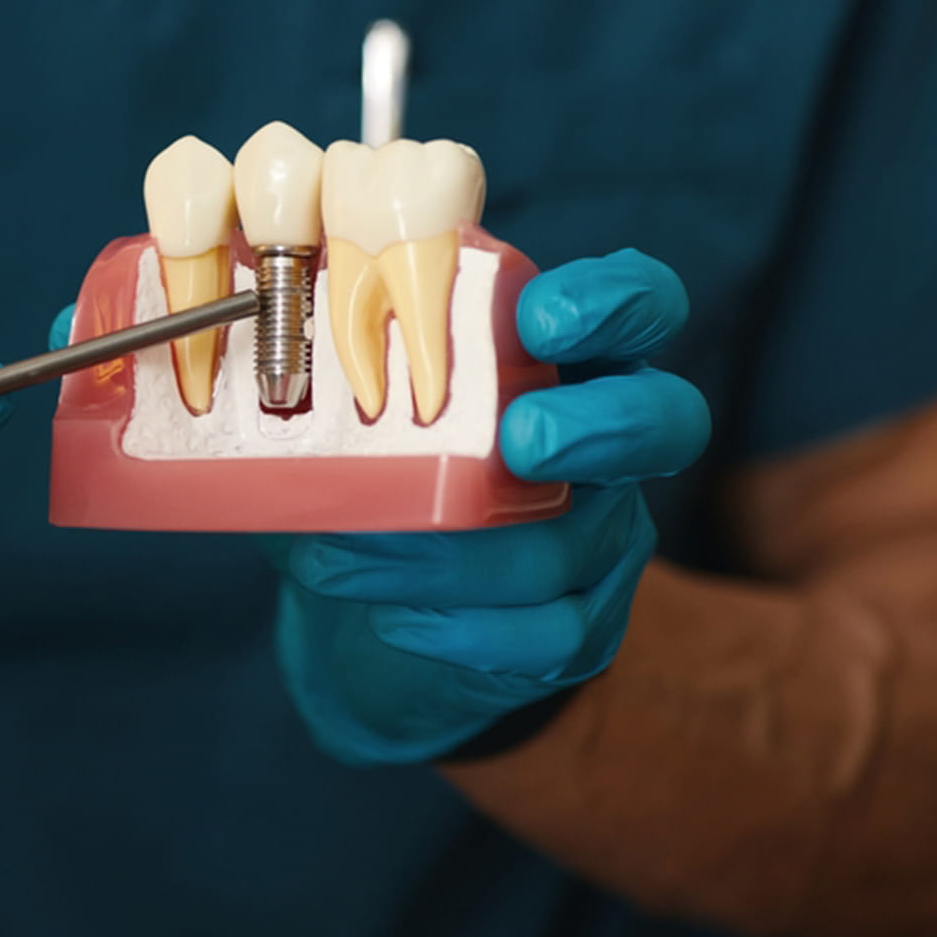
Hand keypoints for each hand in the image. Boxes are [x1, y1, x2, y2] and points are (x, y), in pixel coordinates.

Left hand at [270, 249, 709, 763]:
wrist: (375, 623)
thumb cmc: (379, 477)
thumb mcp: (365, 407)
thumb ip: (349, 363)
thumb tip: (271, 334)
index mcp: (568, 360)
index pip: (638, 304)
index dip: (614, 301)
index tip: (538, 318)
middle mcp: (607, 444)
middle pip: (666, 421)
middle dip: (600, 425)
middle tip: (522, 437)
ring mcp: (604, 541)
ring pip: (565, 544)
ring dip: (449, 551)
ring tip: (343, 553)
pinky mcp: (580, 628)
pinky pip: (547, 635)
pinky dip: (462, 629)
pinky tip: (395, 620)